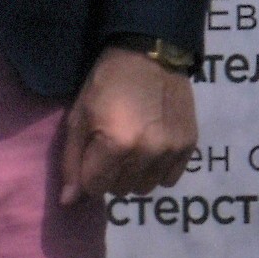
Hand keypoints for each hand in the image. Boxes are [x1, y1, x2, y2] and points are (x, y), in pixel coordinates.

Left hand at [55, 50, 197, 205]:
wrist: (150, 55)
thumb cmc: (106, 84)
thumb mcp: (79, 118)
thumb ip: (73, 161)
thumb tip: (69, 202)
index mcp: (116, 144)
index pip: (95, 187)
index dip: (89, 174)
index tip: (92, 156)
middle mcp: (147, 152)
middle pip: (121, 189)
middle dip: (111, 175)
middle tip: (111, 151)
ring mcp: (172, 150)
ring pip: (145, 188)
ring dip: (135, 175)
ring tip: (133, 151)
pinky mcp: (189, 146)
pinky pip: (169, 179)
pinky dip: (157, 171)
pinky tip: (152, 150)